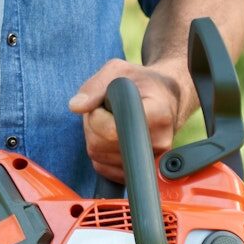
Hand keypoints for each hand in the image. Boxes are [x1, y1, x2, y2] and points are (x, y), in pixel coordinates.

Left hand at [69, 59, 193, 183]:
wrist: (167, 100)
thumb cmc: (143, 83)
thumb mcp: (120, 71)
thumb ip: (96, 86)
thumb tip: (76, 106)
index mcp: (158, 114)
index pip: (114, 130)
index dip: (97, 117)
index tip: (104, 103)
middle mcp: (159, 141)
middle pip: (102, 145)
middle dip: (93, 126)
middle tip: (105, 110)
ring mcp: (152, 159)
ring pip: (100, 158)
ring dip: (95, 138)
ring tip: (109, 121)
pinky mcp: (142, 171)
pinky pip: (105, 170)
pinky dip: (100, 153)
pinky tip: (111, 137)